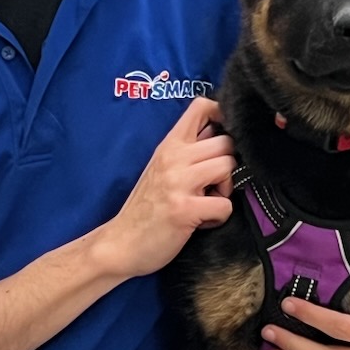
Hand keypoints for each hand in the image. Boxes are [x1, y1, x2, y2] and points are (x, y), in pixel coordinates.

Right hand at [103, 97, 234, 279]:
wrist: (120, 243)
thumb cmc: (145, 207)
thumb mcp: (161, 168)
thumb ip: (187, 150)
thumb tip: (219, 133)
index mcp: (168, 145)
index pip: (201, 106)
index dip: (223, 115)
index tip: (224, 135)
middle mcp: (173, 158)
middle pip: (226, 142)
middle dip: (227, 165)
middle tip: (211, 186)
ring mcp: (179, 183)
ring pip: (228, 167)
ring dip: (225, 189)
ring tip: (206, 202)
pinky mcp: (185, 209)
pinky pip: (225, 204)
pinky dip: (219, 217)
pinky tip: (201, 221)